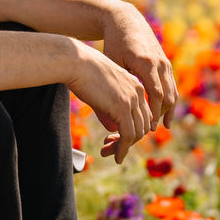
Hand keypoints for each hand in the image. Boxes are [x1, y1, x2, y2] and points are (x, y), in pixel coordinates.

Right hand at [67, 41, 153, 163]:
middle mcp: (138, 92)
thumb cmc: (83, 73)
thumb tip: (113, 128)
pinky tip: (117, 157)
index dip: (132, 129)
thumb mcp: (102, 92)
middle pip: (142, 125)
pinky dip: (123, 149)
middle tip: (113, 150)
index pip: (142, 114)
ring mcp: (132, 99)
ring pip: (137, 132)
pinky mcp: (122, 107)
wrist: (76, 62)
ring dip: (125, 147)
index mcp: (135, 85)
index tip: (116, 139)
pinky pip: (128, 135)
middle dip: (129, 141)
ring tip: (112, 155)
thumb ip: (110, 109)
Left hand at [101, 1, 177, 131]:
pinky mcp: (165, 61)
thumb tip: (110, 124)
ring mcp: (164, 61)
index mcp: (145, 62)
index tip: (148, 129)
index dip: (154, 113)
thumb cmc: (113, 43)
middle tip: (150, 130)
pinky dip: (168, 99)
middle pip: (168, 95)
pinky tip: (162, 112)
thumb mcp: (111, 64)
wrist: (125, 20)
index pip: (156, 94)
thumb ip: (113, 90)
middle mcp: (159, 62)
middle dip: (161, 114)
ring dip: (167, 109)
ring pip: (172, 91)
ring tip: (158, 125)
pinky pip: (171, 84)